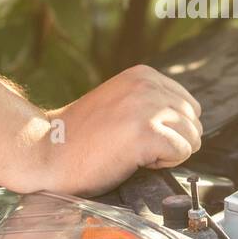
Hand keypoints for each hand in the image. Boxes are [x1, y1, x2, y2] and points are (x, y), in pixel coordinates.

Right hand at [37, 65, 202, 195]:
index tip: (137, 135)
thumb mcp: (119, 103)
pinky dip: (164, 164)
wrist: (45, 151)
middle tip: (135, 147)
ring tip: (133, 153)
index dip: (169, 128)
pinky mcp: (146, 133)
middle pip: (193, 120)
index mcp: (143, 74)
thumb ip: (150, 102)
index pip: (187, 104)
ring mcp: (147, 107)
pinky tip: (135, 160)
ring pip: (191, 137)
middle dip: (173, 140)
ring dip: (167, 153)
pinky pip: (181, 152)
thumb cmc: (80, 137)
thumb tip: (189, 121)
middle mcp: (148, 85)